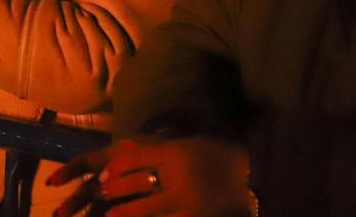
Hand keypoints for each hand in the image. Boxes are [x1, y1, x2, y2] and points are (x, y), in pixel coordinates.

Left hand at [47, 137, 251, 216]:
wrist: (255, 178)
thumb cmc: (217, 158)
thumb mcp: (186, 147)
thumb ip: (155, 149)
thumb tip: (122, 147)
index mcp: (175, 153)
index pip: (135, 158)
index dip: (116, 168)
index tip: (103, 175)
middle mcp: (179, 175)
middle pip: (137, 182)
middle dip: (115, 190)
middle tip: (99, 193)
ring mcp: (188, 199)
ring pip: (147, 209)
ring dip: (126, 213)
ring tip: (111, 215)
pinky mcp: (195, 216)